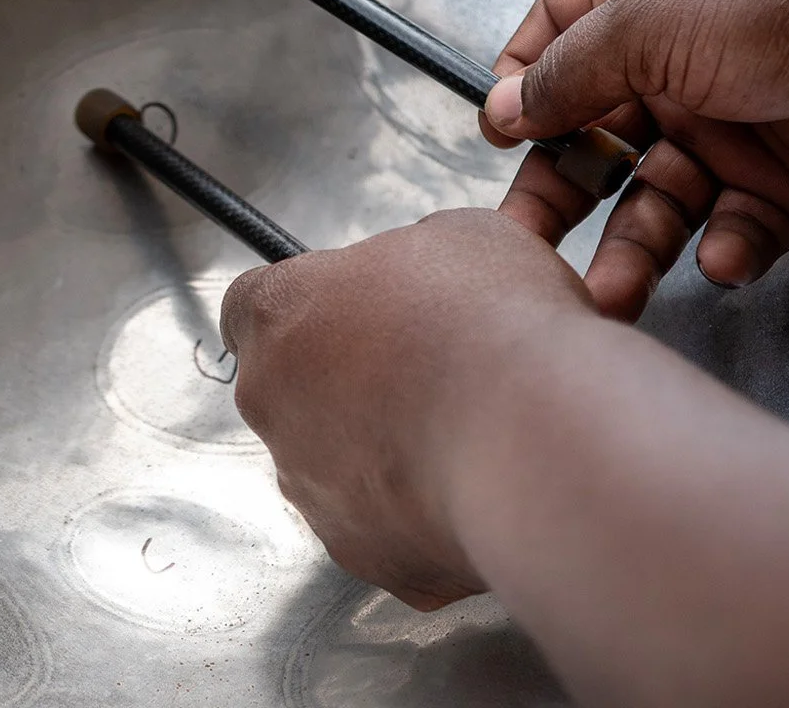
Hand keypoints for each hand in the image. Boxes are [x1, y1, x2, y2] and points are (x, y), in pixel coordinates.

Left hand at [220, 208, 592, 609]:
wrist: (536, 439)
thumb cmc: (493, 326)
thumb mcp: (459, 237)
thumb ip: (409, 257)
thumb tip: (423, 274)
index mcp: (281, 312)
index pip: (252, 303)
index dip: (308, 305)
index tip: (351, 308)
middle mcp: (272, 401)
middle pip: (290, 387)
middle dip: (346, 380)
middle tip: (424, 368)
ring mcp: (309, 487)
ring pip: (330, 463)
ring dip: (379, 448)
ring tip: (461, 430)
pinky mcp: (358, 552)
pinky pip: (379, 527)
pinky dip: (417, 510)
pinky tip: (472, 483)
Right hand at [481, 0, 788, 319]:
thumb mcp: (646, 18)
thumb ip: (568, 72)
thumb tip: (502, 109)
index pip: (557, 36)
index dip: (522, 82)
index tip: (497, 131)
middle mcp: (681, 64)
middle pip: (595, 137)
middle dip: (558, 191)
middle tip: (526, 244)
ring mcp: (733, 126)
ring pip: (659, 202)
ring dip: (634, 248)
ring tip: (613, 292)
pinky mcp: (786, 184)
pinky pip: (736, 230)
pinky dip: (726, 249)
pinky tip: (724, 254)